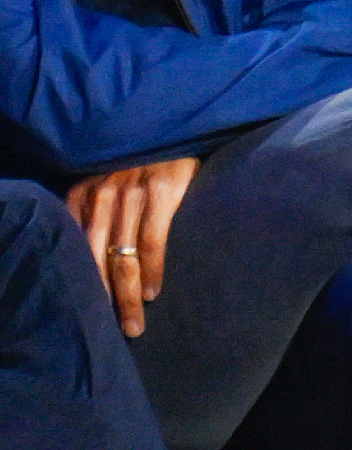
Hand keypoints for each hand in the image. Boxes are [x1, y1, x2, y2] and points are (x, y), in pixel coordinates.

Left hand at [66, 157, 200, 336]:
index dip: (84, 280)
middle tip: (117, 329)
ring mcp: (130, 192)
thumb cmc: (144, 155)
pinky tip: (155, 292)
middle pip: (97, 257)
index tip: (91, 310)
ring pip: (123, 256)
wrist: (175, 120)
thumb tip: (98, 252)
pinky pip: (151, 240)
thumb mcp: (110, 176)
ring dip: (128, 296)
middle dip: (105, 298)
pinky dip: (152, 270)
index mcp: (85, 191)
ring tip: (134, 324)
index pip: (77, 245)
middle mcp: (101, 192)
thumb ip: (99, 207)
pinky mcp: (160, 191)